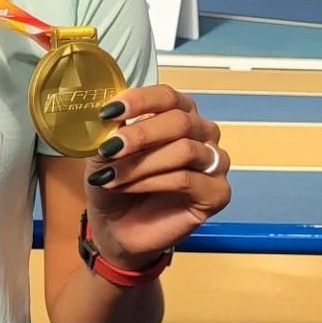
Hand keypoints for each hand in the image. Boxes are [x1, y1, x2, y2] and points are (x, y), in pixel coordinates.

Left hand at [83, 84, 230, 269]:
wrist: (117, 226)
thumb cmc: (116, 181)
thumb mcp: (105, 153)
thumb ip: (111, 132)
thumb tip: (112, 117)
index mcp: (178, 113)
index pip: (167, 96)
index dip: (139, 100)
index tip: (110, 112)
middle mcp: (201, 133)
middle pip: (179, 121)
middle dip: (140, 135)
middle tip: (109, 149)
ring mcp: (213, 163)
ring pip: (184, 150)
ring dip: (142, 163)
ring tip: (112, 176)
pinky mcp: (217, 193)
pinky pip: (187, 179)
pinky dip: (152, 182)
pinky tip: (128, 187)